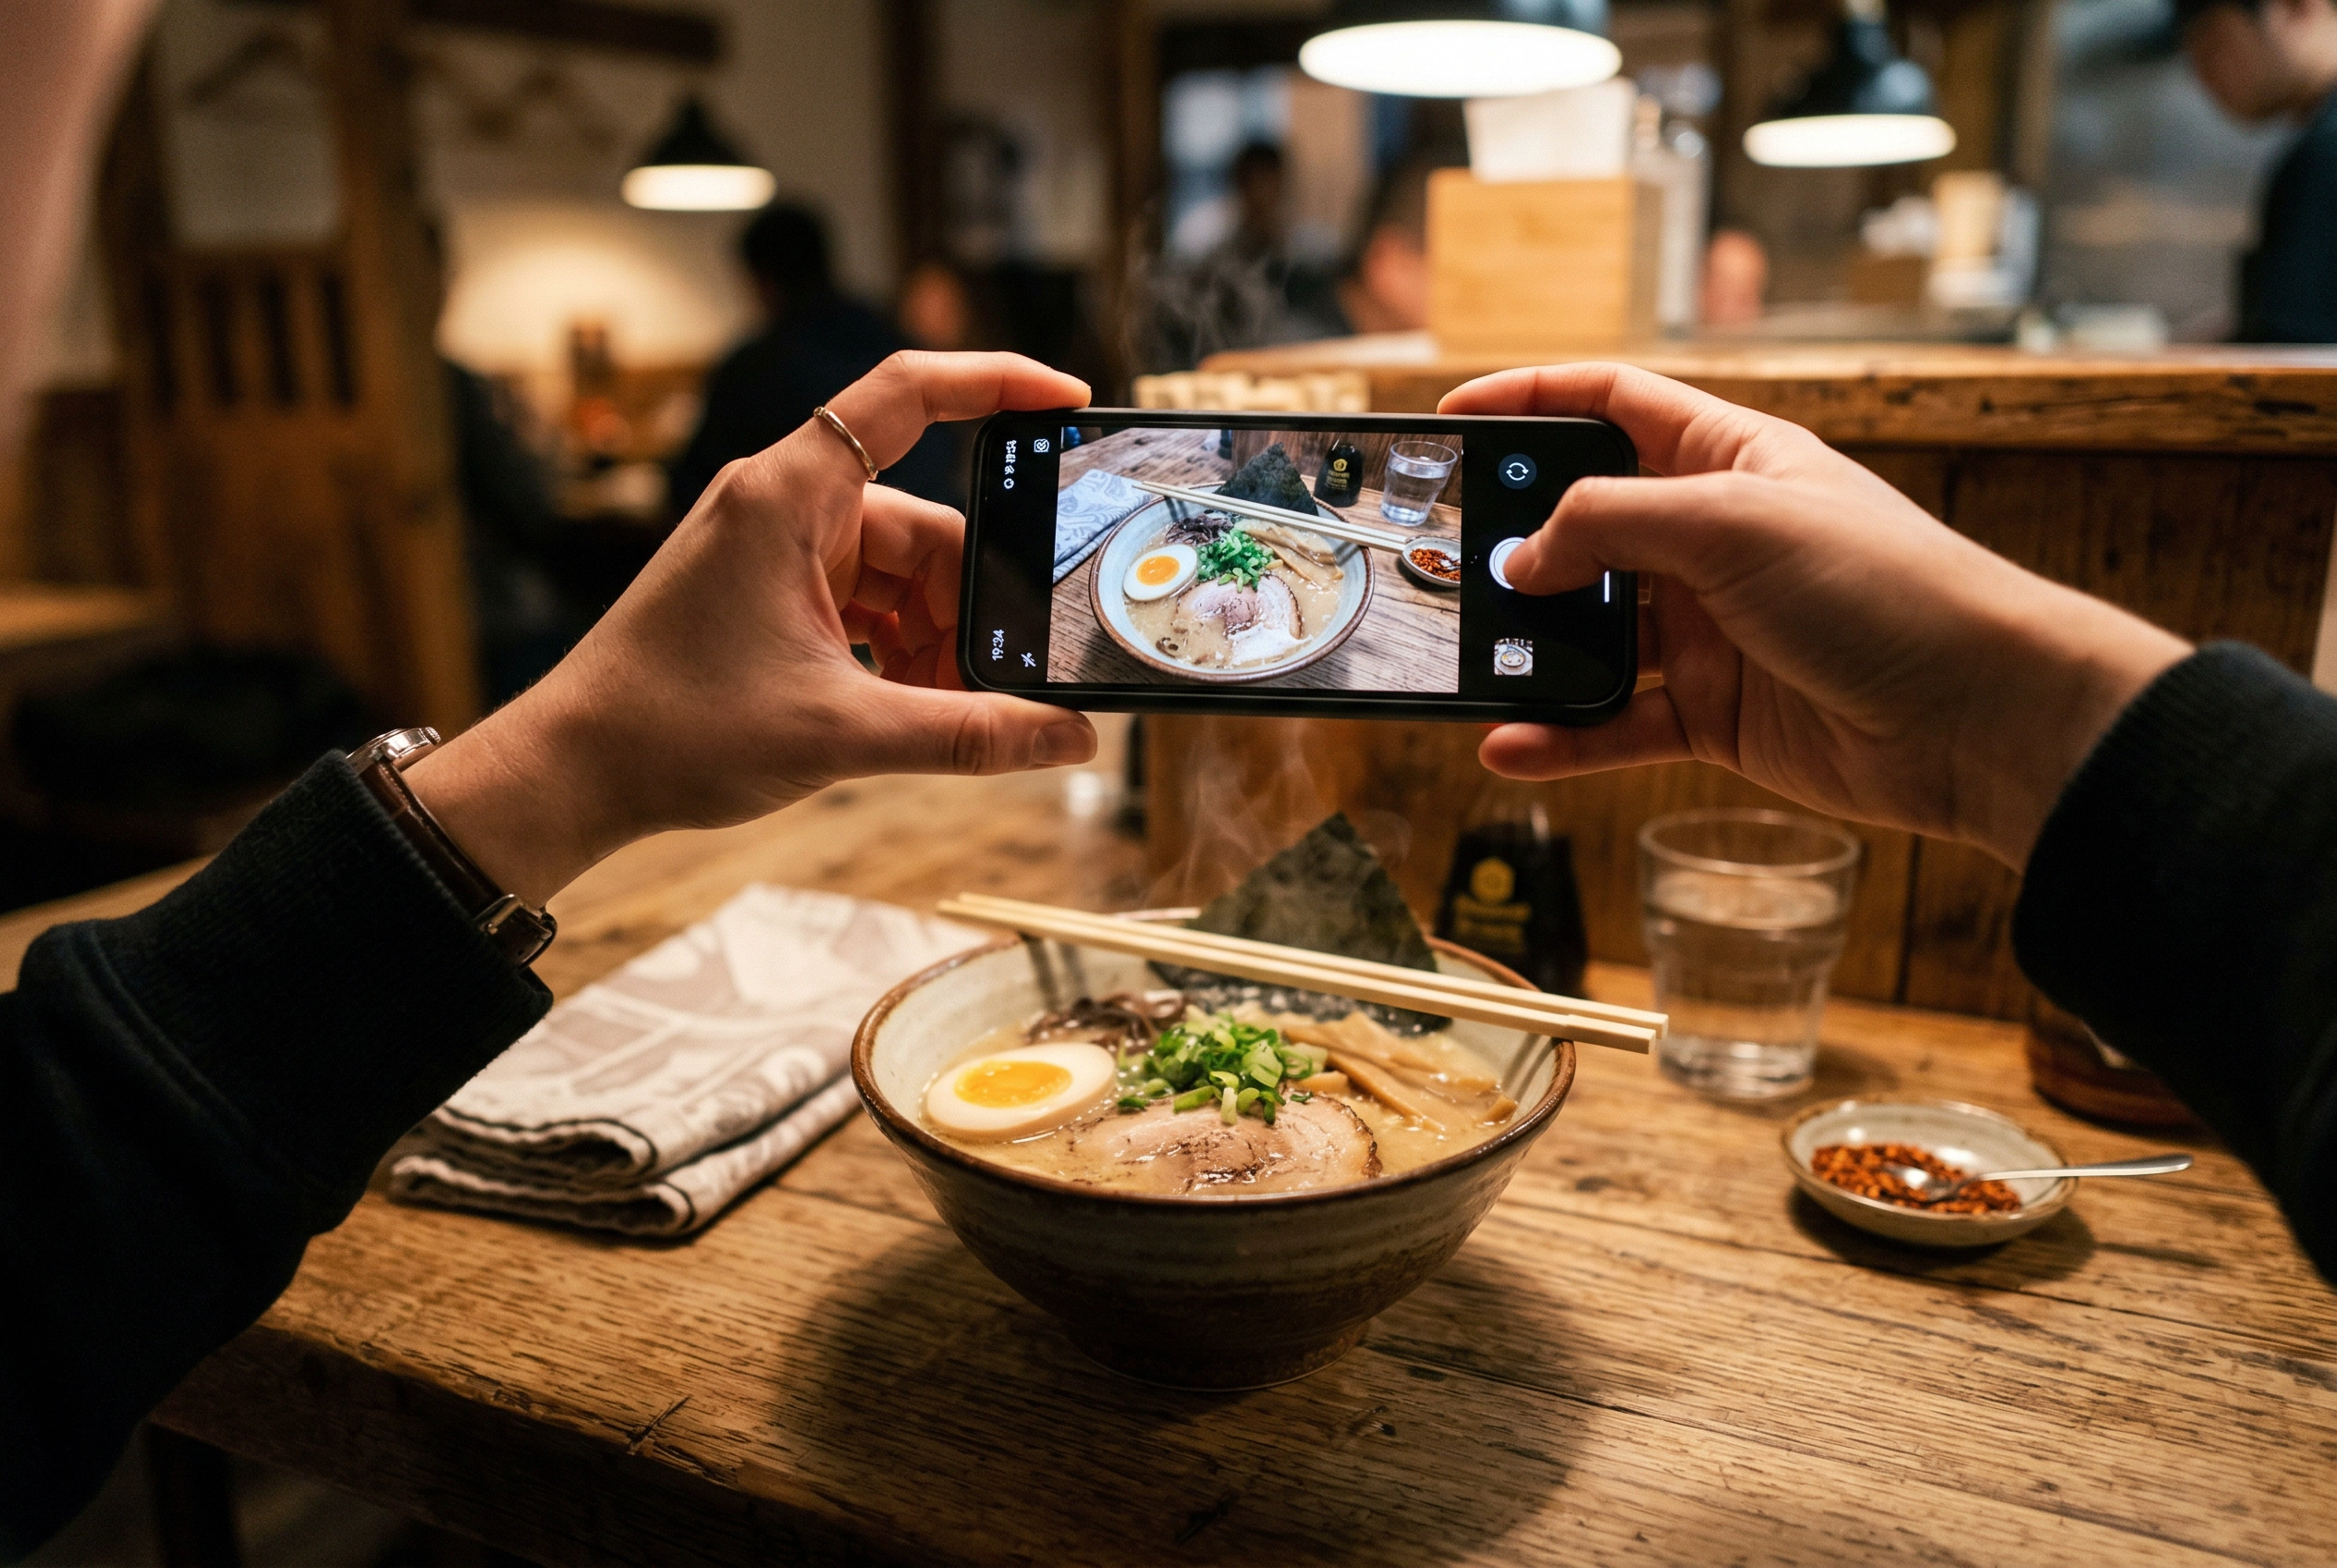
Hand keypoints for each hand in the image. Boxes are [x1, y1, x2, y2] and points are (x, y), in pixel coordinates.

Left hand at [407, 351, 1097, 905]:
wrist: (574, 773)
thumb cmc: (674, 730)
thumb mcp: (843, 733)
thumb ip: (968, 735)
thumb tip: (1068, 739)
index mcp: (791, 495)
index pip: (911, 393)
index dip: (997, 381)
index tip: (1070, 400)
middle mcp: (785, 505)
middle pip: (925, 526)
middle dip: (972, 605)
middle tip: (1006, 679)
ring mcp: (777, 550)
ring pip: (901, 575)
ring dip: (935, 641)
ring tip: (949, 715)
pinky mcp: (771, 593)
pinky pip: (867, 603)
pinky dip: (899, 652)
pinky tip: (912, 711)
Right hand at [1438, 363, 2189, 868]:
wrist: (1978, 714)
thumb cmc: (1882, 587)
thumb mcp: (1731, 521)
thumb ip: (1611, 525)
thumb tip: (1524, 558)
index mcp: (1728, 458)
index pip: (1611, 404)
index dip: (1531, 400)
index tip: (1456, 420)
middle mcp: (1713, 537)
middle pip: (1586, 525)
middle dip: (1515, 545)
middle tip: (1443, 563)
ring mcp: (1711, 629)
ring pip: (1591, 634)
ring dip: (1531, 651)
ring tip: (1470, 663)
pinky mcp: (1715, 714)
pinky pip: (1617, 723)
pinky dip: (1564, 736)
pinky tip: (1512, 744)